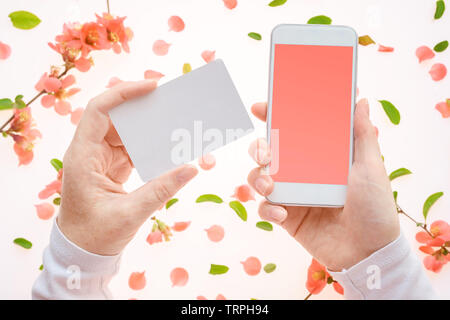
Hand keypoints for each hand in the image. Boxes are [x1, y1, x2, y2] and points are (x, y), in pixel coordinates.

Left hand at [58, 80, 197, 255]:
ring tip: (173, 121)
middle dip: (142, 106)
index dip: (125, 93)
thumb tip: (192, 168)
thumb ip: (161, 189)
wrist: (82, 252)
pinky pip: (131, 147)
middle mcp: (89, 151)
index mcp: (83, 156)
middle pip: (115, 116)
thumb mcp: (130, 213)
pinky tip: (167, 144)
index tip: (153, 86)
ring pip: (125, 130)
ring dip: (148, 126)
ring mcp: (101, 158)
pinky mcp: (112, 166)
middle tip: (170, 101)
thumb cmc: (95, 235)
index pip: (99, 110)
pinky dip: (149, 144)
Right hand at [247, 99, 399, 270]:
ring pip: (259, 177)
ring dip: (257, 177)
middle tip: (266, 153)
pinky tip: (282, 212)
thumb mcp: (372, 167)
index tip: (261, 107)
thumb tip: (361, 100)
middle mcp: (302, 173)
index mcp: (320, 157)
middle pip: (268, 152)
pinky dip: (268, 209)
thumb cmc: (374, 208)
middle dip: (258, 147)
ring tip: (271, 185)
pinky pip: (265, 208)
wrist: (369, 251)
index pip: (293, 132)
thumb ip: (362, 134)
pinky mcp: (286, 217)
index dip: (274, 117)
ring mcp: (292, 195)